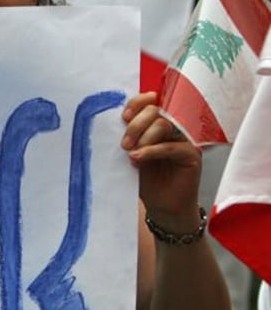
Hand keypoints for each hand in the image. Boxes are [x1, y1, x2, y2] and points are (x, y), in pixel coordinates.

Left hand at [121, 91, 200, 225]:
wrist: (161, 206)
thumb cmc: (147, 179)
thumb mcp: (133, 153)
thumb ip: (130, 135)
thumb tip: (118, 120)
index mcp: (158, 123)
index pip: (151, 103)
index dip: (137, 104)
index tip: (124, 117)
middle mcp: (173, 128)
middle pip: (156, 111)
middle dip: (136, 125)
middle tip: (125, 144)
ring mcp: (184, 140)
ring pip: (164, 125)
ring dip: (143, 137)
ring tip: (131, 153)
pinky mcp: (191, 154)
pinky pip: (171, 146)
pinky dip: (152, 151)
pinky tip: (137, 158)